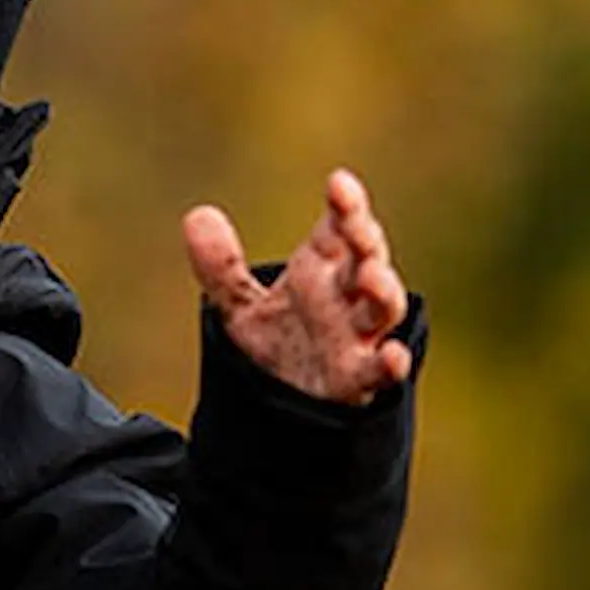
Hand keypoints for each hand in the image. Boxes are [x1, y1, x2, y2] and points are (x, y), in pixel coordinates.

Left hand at [183, 168, 416, 401]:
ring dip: (383, 292)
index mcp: (324, 270)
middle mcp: (346, 298)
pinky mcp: (357, 379)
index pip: (341, 228)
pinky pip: (379, 372)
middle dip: (364, 241)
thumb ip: (222, 268)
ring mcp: (356, 337)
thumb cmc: (278, 344)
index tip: (338, 183)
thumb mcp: (241, 305)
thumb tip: (196, 216)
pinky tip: (393, 356)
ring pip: (382, 309)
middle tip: (354, 225)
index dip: (345, 206)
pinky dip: (390, 365)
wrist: (283, 405)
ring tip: (372, 276)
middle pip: (366, 260)